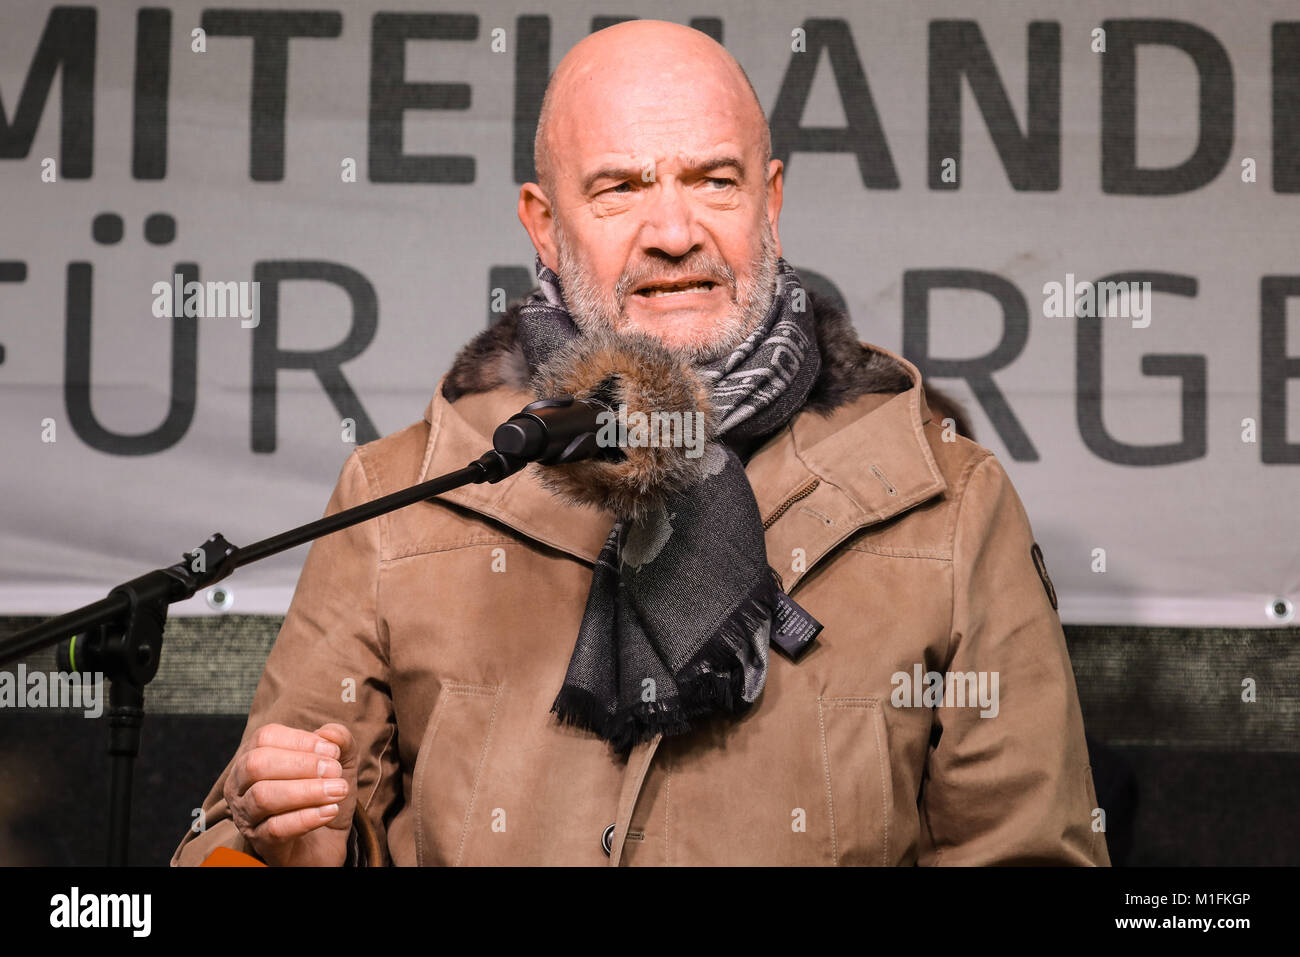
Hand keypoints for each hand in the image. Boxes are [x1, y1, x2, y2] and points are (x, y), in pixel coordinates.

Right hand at [224, 722, 357, 866]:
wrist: (326, 839)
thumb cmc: (323, 793)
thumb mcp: (339, 761)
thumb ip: (339, 740)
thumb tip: (329, 734)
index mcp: (254, 756)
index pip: (265, 738)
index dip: (300, 741)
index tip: (332, 751)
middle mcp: (241, 785)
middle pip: (256, 764)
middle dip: (300, 764)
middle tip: (334, 771)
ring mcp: (246, 815)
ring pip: (263, 797)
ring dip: (307, 791)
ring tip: (337, 791)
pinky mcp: (259, 842)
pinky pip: (275, 828)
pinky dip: (307, 817)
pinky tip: (330, 811)